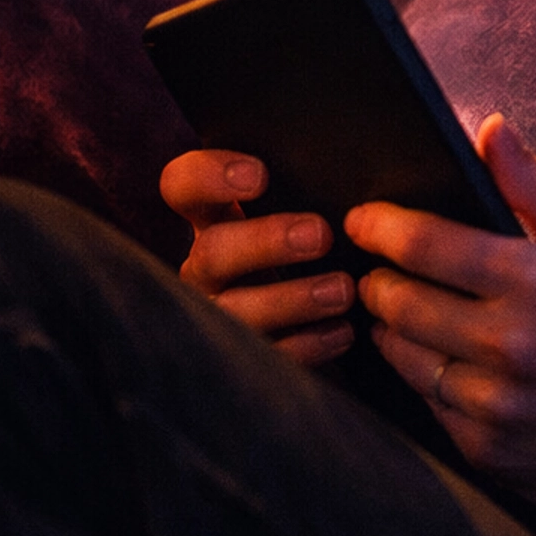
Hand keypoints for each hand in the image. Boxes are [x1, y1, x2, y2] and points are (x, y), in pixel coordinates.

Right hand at [160, 148, 355, 365]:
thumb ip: (304, 190)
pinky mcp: (243, 359)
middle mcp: (206, 268)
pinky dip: (307, 344)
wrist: (312, 323)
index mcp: (212, 220)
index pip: (181, 186)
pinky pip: (267, 355)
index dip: (207, 177)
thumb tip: (354, 175)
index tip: (259, 176)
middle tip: (319, 234)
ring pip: (235, 310)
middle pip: (211, 251)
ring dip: (292, 298)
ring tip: (343, 290)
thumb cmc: (309, 249)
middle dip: (265, 242)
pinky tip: (343, 331)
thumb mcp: (298, 213)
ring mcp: (218, 315)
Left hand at [350, 115, 535, 535]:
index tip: (362, 218)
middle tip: (377, 270)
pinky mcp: (483, 448)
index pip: (428, 242)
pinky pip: (424, 400)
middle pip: (399, 298)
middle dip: (377, 278)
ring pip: (401, 352)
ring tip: (400, 312)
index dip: (380, 225)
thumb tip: (491, 130)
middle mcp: (510, 342)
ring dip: (390, 327)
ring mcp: (493, 401)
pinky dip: (422, 375)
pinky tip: (441, 362)